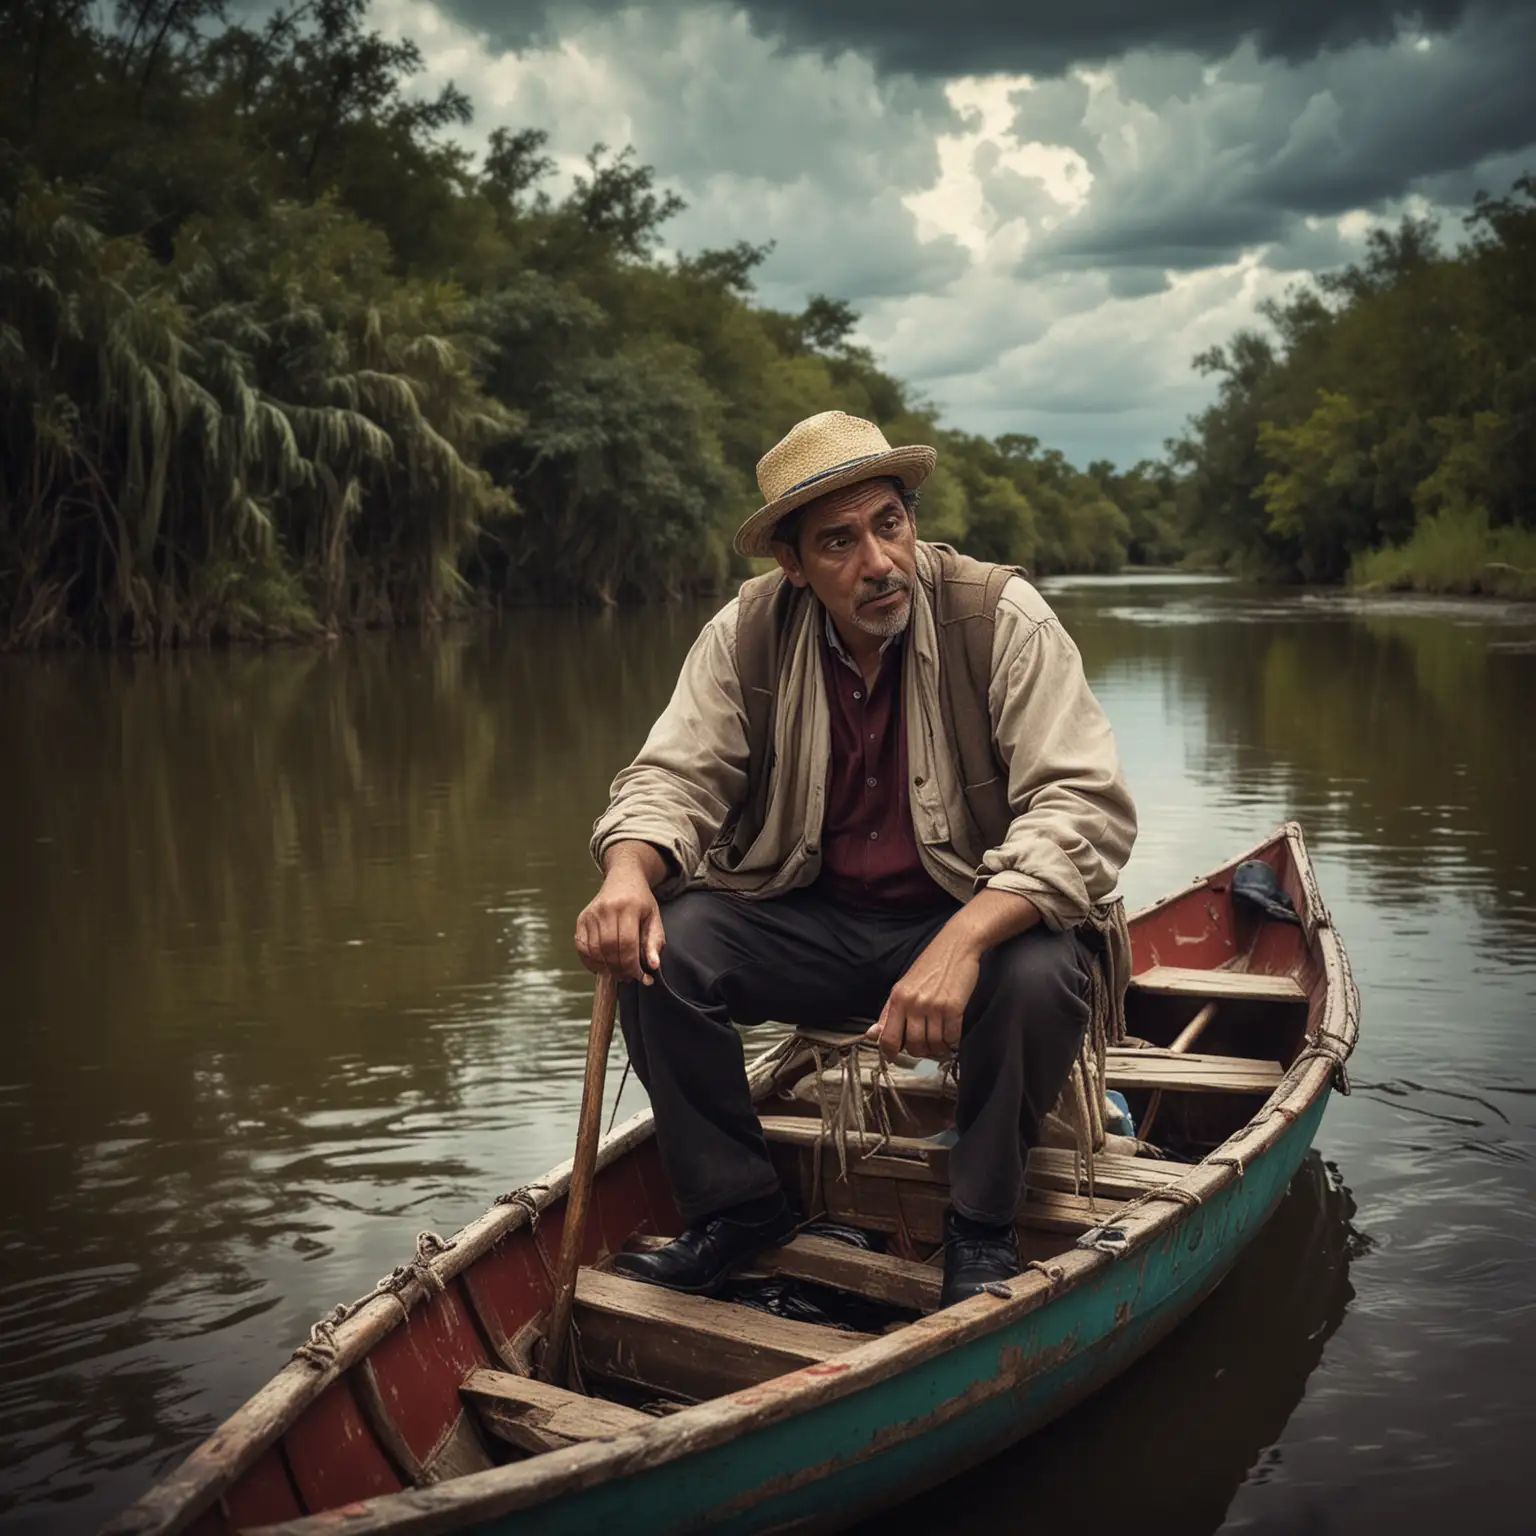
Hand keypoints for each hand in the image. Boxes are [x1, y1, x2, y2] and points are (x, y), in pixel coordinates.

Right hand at [575, 866, 665, 982]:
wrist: (623, 878)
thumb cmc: (641, 901)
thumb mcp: (654, 918)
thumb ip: (654, 942)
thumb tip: (653, 966)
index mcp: (628, 907)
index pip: (627, 944)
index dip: (633, 965)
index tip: (642, 977)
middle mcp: (606, 909)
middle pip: (609, 949)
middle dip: (620, 969)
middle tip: (629, 977)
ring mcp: (591, 914)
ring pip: (594, 950)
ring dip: (606, 968)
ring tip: (618, 972)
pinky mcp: (581, 919)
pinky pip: (582, 947)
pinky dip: (591, 961)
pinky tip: (603, 966)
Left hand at [865, 926, 981, 1060]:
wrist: (956, 946)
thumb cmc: (930, 965)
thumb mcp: (904, 986)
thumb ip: (889, 1013)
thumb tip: (871, 1034)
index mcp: (897, 998)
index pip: (888, 1037)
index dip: (889, 1053)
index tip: (894, 1057)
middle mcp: (913, 1003)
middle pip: (913, 1045)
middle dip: (920, 1052)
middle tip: (926, 1048)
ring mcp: (933, 1006)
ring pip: (932, 1044)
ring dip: (938, 1049)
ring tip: (940, 1043)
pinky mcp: (953, 1008)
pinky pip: (951, 1037)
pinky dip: (952, 1042)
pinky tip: (951, 1038)